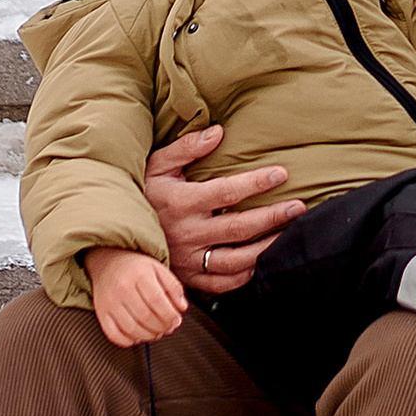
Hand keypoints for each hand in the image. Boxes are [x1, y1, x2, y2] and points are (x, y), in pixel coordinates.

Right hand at [84, 243, 186, 347]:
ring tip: (156, 332)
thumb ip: (174, 287)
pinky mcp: (101, 313)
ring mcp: (109, 302)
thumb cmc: (137, 268)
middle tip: (168, 328)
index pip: (156, 300)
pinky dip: (128, 341)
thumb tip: (182, 307)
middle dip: (161, 327)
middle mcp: (122, 287)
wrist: (107, 263)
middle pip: (145, 316)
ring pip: (131, 328)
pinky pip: (113, 334)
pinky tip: (138, 336)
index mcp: (139, 274)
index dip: (169, 315)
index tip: (176, 320)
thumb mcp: (158, 269)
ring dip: (148, 336)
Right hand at [142, 128, 300, 297]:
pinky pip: (222, 283)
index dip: (256, 183)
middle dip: (273, 217)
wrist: (116, 237)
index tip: (281, 174)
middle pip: (239, 228)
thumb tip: (218, 131)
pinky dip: (246, 276)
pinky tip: (263, 262)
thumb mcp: (157, 165)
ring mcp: (189, 260)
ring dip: (267, 248)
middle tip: (299, 207)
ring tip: (290, 235)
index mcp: (182, 203)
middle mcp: (188, 233)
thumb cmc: (142, 194)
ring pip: (236, 260)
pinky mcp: (189, 278)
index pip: (226, 192)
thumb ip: (186, 147)